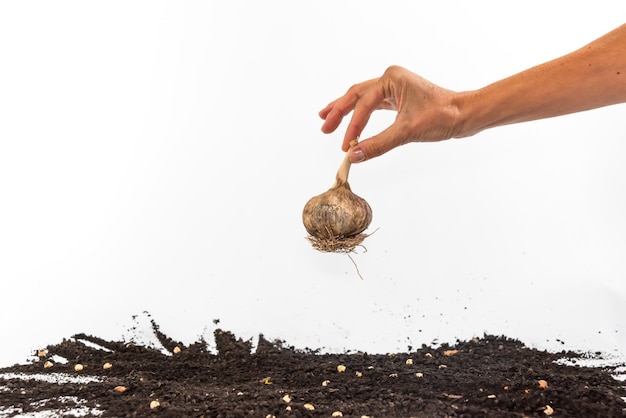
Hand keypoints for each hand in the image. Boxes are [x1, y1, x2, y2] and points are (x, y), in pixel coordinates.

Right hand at [319, 65, 462, 162]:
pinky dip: (361, 115)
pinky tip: (352, 122)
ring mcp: (394, 87)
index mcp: (391, 78)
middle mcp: (391, 78)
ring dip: (346, 110)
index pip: (363, 105)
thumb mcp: (406, 132)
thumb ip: (377, 144)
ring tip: (327, 119)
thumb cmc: (443, 116)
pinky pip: (373, 105)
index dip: (352, 127)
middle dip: (338, 111)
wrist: (465, 115)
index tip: (345, 147)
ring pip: (362, 99)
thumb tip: (353, 156)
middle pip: (355, 95)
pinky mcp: (399, 97)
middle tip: (324, 127)